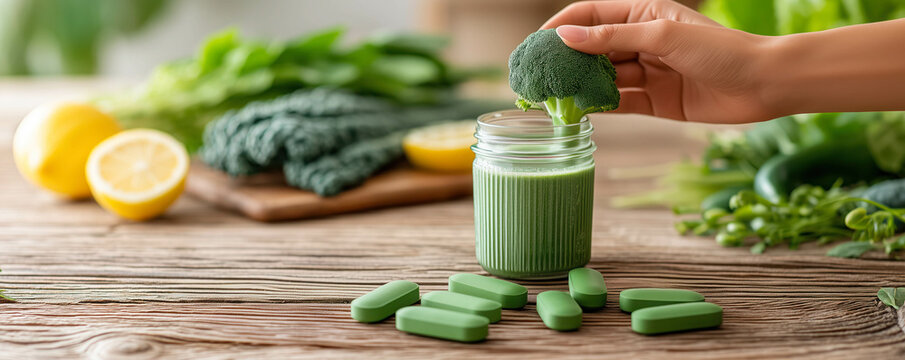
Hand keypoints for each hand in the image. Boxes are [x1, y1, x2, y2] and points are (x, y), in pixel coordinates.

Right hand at [542, 0, 774, 123]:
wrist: (763, 84)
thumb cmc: (720, 50)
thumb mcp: (662, 36)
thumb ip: (613, 37)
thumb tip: (567, 36)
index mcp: (644, 14)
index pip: (591, 15)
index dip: (561, 27)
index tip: (535, 45)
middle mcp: (643, 41)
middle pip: (594, 49)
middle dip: (566, 62)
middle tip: (538, 78)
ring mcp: (649, 72)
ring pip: (604, 78)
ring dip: (580, 87)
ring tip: (554, 99)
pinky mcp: (656, 101)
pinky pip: (620, 103)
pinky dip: (600, 107)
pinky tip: (580, 112)